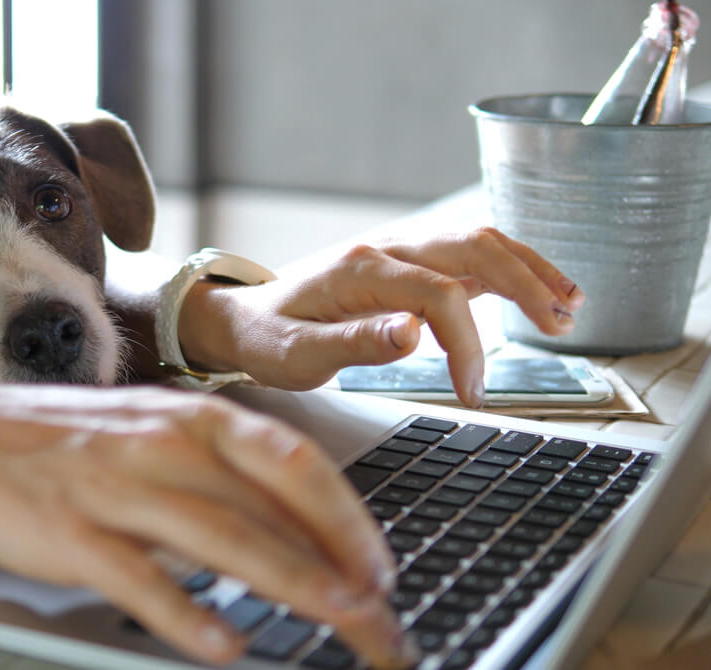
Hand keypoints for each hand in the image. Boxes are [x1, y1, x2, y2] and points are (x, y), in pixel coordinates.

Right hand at [0, 382, 418, 667]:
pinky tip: (224, 645)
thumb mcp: (156, 437)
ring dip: (290, 581)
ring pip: (221, 536)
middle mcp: (165, 445)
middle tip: (381, 618)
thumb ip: (223, 478)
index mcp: (193, 418)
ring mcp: (117, 486)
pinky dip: (185, 613)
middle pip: (272, 506)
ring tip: (338, 619)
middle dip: (339, 564)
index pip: (294, 463)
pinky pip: (138, 576)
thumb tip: (301, 532)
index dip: (349, 518)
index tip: (382, 569)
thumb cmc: (71, 441)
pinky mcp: (71, 531)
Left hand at [180, 227, 584, 406]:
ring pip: (478, 243)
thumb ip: (353, 344)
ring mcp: (399, 253)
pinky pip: (466, 256)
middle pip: (473, 247)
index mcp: (361, 271)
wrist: (243, 317)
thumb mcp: (296, 355)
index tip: (472, 390)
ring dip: (527, 268)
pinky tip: (539, 293)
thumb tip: (412, 334)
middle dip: (524, 284)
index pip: (439, 294)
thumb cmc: (267, 338)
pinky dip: (508, 270)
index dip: (467, 343)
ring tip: (569, 305)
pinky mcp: (406, 267)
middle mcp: (386, 251)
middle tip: (560, 327)